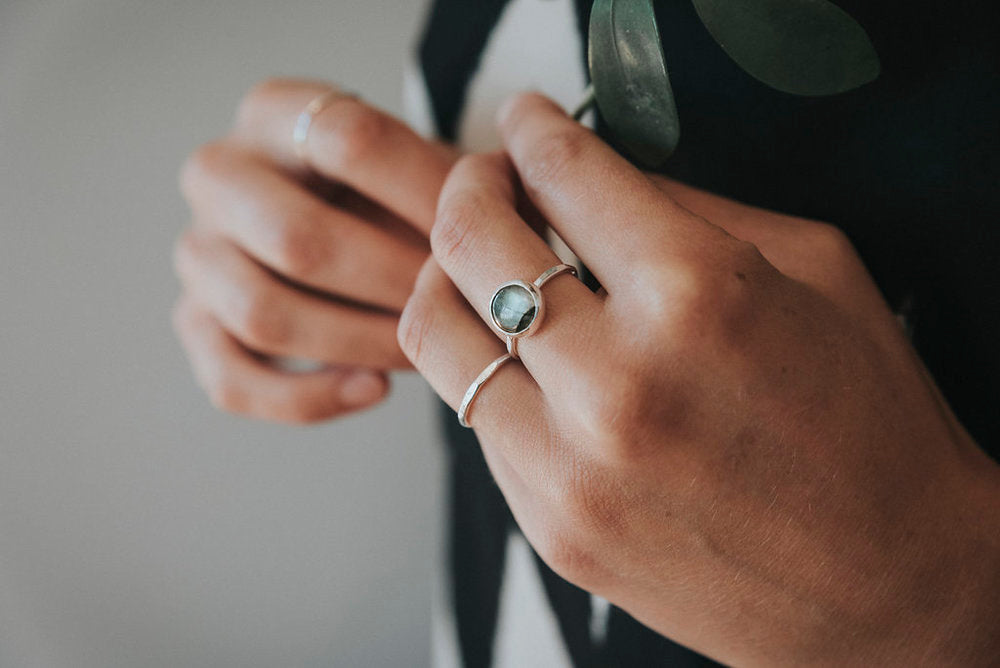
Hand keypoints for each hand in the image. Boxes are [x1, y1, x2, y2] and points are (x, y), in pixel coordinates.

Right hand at [174, 78, 455, 422]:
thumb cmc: (405, 198)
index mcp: (276, 112)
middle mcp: (219, 173)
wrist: (362, 228)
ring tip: (424, 351)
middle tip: (453, 305)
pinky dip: (309, 397)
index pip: (347, 139)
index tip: (482, 236)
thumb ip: (454, 188)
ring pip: (261, 313)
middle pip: (296, 236)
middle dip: (390, 281)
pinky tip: (375, 388)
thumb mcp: (431, 170)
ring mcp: (198, 249)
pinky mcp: (194, 321)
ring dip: (357, 342)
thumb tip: (486, 234)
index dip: (425, 194)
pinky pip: (232, 380)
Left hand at [399, 93, 999, 664]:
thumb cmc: (867, 421)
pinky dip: (486, 367)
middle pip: (470, 241)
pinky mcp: (550, 528)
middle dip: (469, 186)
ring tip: (478, 267)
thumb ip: (692, 211)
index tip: (525, 122)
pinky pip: (475, 416)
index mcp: (698, 294)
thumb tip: (593, 177)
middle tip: (488, 180)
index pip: (566, 173)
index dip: (534, 130)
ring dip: (448, 278)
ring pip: (437, 332)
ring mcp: (572, 468)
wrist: (886, 582)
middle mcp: (619, 381)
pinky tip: (524, 357)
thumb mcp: (813, 271)